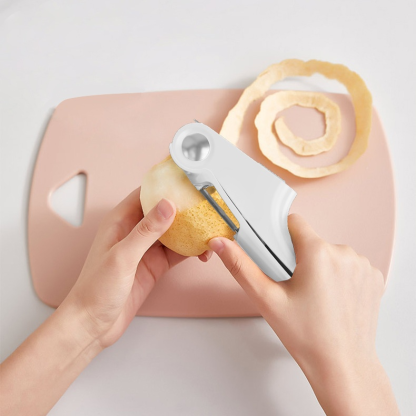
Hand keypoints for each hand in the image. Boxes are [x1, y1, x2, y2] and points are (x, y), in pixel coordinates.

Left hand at [64, 187, 210, 348]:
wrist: (93, 323)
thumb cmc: (95, 289)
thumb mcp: (122, 256)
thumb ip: (146, 231)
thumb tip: (167, 206)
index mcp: (120, 221)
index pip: (146, 194)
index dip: (165, 186)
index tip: (186, 182)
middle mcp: (134, 231)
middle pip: (164, 211)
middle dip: (184, 209)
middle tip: (205, 207)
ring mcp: (146, 249)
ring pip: (174, 231)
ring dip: (190, 231)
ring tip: (208, 230)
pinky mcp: (155, 264)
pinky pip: (177, 251)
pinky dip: (190, 250)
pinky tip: (201, 251)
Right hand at [208, 213, 398, 415]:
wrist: (342, 365)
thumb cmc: (307, 336)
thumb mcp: (266, 299)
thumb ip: (240, 266)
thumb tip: (221, 243)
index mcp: (317, 253)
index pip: (294, 222)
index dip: (281, 236)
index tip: (278, 255)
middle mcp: (344, 253)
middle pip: (312, 240)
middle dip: (300, 256)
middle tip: (294, 285)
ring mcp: (362, 265)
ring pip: (331, 252)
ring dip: (321, 265)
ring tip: (315, 294)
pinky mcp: (373, 277)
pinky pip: (349, 265)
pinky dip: (340, 275)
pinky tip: (333, 297)